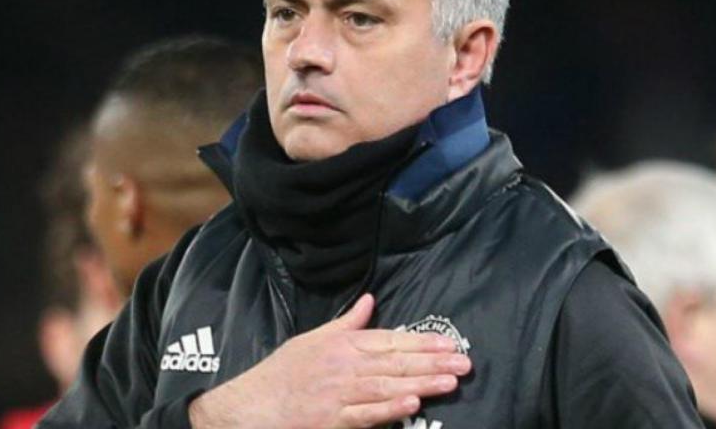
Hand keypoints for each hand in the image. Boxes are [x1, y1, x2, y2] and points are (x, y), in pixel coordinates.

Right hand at [188, 294, 470, 428]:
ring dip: (421, 384)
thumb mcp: (313, 338)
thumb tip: (370, 299)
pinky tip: (412, 404)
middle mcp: (345, 367)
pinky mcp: (334, 422)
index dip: (422, 343)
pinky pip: (366, 415)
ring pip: (387, 387)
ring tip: (449, 381)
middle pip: (396, 364)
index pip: (391, 341)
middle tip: (464, 362)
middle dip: (433, 363)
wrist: (251, 406)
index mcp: (343, 345)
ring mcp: (340, 396)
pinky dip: (390, 410)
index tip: (450, 343)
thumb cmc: (283, 372)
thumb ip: (347, 322)